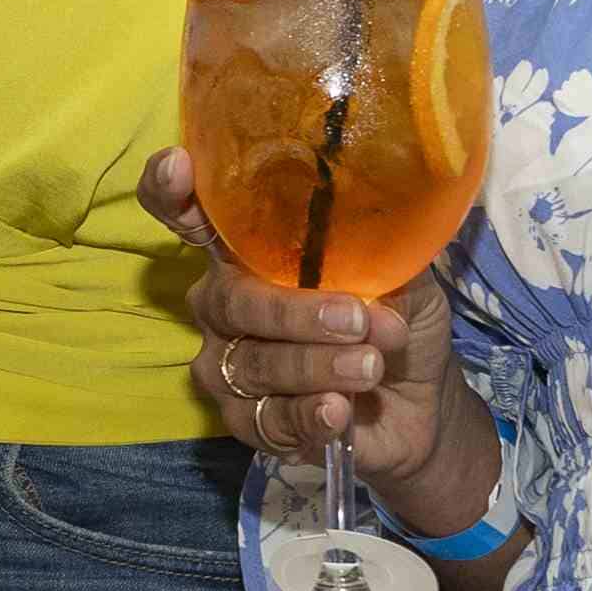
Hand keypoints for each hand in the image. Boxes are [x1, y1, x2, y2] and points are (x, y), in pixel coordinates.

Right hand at [140, 148, 475, 518]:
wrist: (419, 407)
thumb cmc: (398, 322)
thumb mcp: (404, 277)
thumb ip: (383, 255)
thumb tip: (376, 247)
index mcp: (252, 253)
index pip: (194, 217)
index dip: (172, 192)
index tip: (179, 168)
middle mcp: (226, 304)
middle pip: (232, 301)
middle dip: (295, 313)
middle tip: (357, 319)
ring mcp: (228, 365)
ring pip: (250, 365)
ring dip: (315, 366)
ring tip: (370, 367)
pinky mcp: (247, 422)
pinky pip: (263, 420)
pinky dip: (305, 416)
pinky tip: (337, 411)